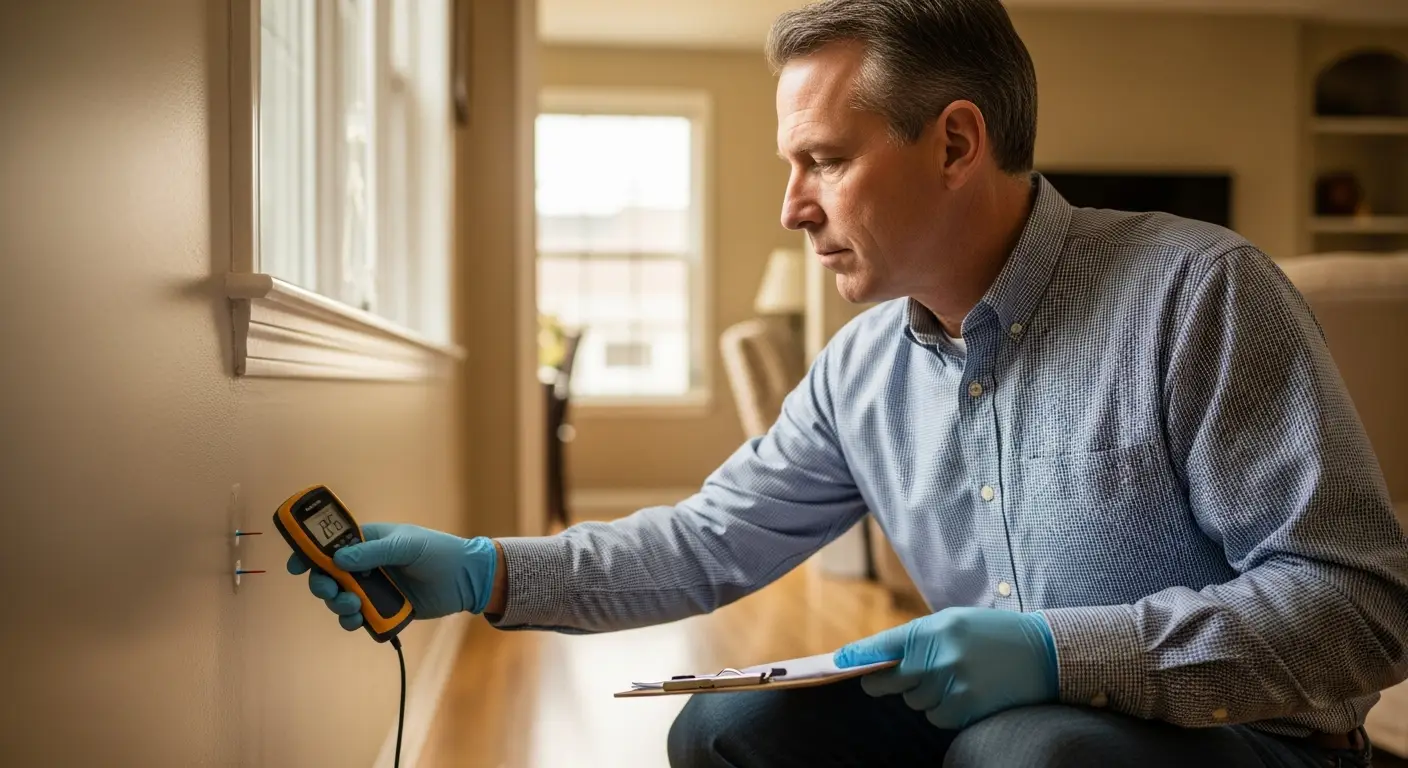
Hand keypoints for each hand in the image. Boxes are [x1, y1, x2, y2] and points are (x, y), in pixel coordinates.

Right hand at [286, 522, 497, 631]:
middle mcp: (367, 565)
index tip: (296, 565)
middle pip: (329, 576)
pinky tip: (360, 620)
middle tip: (332, 590)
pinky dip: (354, 621)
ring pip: (341, 599)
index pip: (330, 545)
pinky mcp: (385, 610)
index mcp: (369, 542)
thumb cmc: (440, 552)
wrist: (467, 580)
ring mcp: (375, 588)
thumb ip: (374, 552)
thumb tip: (338, 559)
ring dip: (339, 605)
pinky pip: (359, 618)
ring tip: (354, 606)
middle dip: (323, 585)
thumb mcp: (407, 545)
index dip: (310, 553)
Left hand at [834, 607, 1058, 729]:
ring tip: (957, 676)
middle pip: (890, 680)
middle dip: (891, 680)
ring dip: (927, 694)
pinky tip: (967, 692)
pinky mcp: (964, 709)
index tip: (837, 662)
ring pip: (914, 701)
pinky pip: (936, 716)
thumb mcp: (953, 622)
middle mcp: (938, 657)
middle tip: (911, 673)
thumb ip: (916, 637)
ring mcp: (951, 685)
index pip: (883, 645)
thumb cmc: (991, 634)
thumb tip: (878, 659)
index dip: (857, 656)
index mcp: (933, 629)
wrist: (1043, 654)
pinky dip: (945, 709)